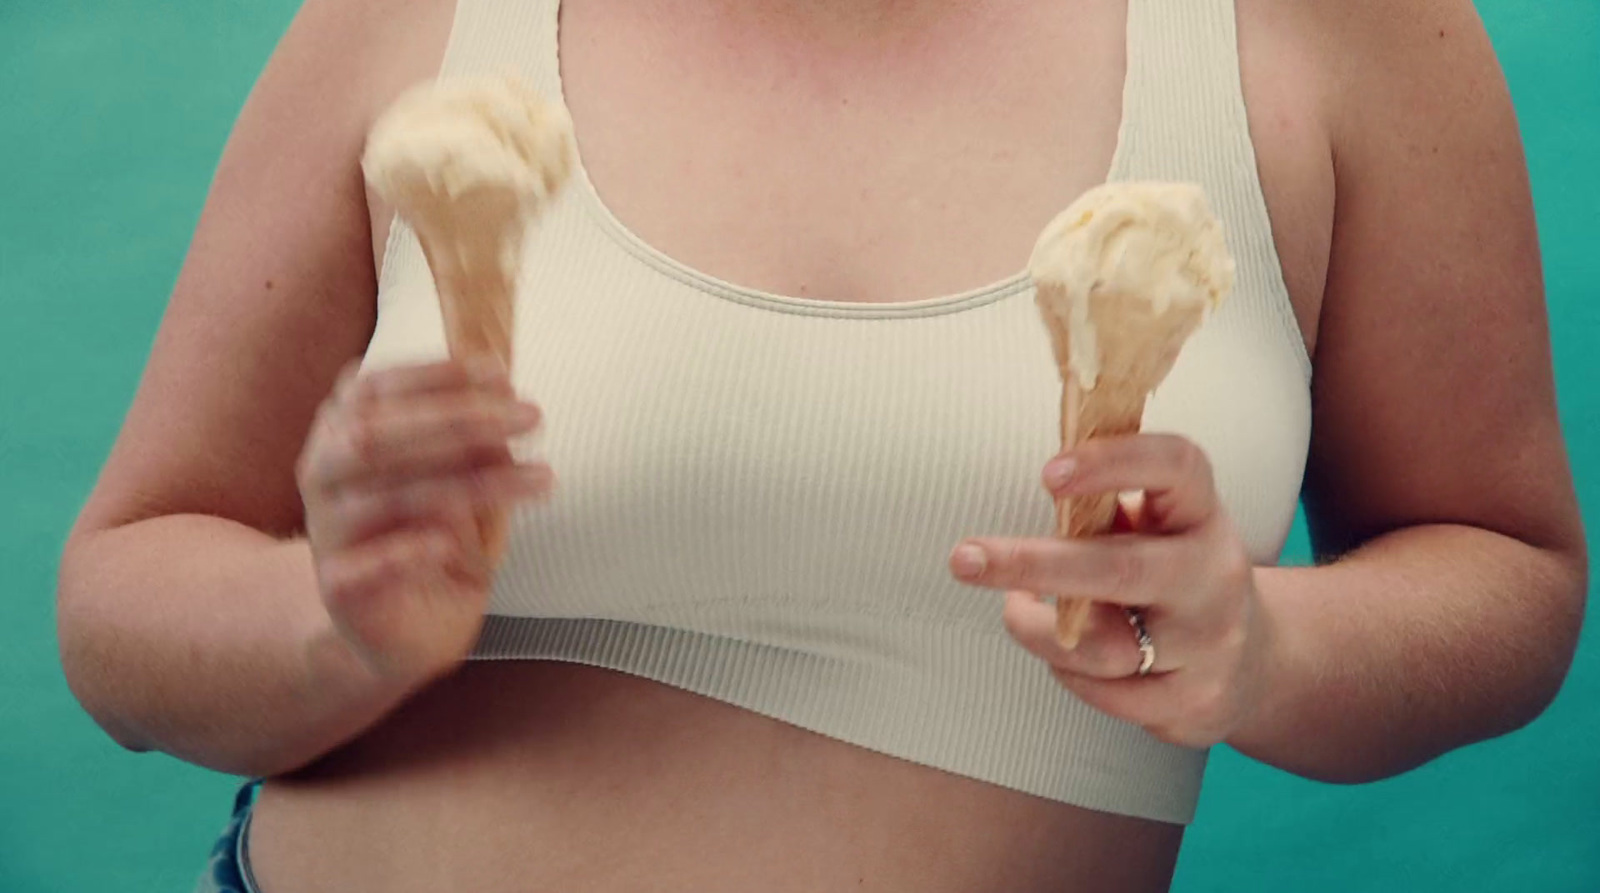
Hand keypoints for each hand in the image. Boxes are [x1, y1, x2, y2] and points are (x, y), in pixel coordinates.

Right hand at [296, 357, 554, 685]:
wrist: (406, 626)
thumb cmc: (435, 531)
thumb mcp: (462, 476)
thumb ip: (476, 442)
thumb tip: (512, 406)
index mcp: (344, 429)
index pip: (377, 388)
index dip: (436, 376)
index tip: (502, 373)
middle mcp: (323, 472)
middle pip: (377, 435)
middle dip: (460, 421)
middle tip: (532, 417)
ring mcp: (326, 531)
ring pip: (389, 498)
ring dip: (471, 484)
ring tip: (541, 477)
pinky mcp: (337, 588)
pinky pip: (360, 568)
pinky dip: (405, 551)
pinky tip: (450, 544)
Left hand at [947, 434, 1273, 748]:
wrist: (1253, 662)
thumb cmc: (1171, 575)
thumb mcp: (1154, 528)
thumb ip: (1104, 509)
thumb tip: (1041, 486)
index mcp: (1201, 514)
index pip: (1176, 468)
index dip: (1114, 462)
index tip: (1047, 472)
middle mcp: (1213, 575)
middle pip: (1123, 567)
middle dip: (1035, 562)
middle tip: (964, 557)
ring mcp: (1210, 643)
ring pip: (1102, 645)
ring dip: (1039, 630)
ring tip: (1016, 609)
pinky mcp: (1196, 701)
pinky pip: (1107, 694)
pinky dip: (1069, 674)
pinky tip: (1065, 657)